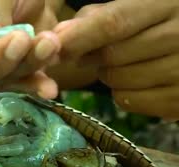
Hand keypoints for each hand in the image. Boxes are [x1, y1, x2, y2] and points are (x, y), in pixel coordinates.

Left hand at [54, 0, 178, 118]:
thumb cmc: (156, 21)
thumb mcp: (134, 6)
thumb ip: (96, 17)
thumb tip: (58, 36)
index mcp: (167, 4)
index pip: (114, 22)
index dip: (79, 36)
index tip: (54, 45)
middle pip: (112, 55)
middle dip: (91, 56)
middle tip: (93, 52)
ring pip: (117, 80)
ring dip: (107, 74)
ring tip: (123, 62)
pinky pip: (128, 101)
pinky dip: (121, 92)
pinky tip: (135, 79)